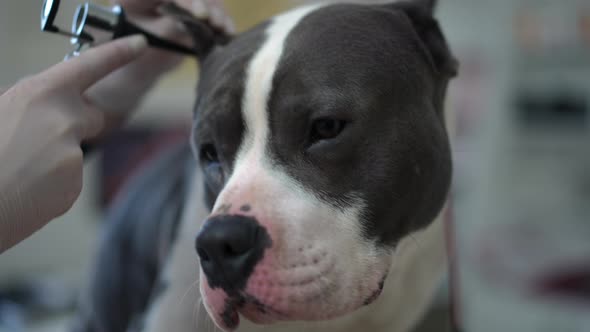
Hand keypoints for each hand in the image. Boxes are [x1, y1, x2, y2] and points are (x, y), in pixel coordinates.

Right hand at [0, 36, 147, 252]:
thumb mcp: (3, 110)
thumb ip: (36, 104)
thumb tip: (53, 108)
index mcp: (40, 93)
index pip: (90, 65)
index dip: (118, 53)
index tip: (140, 44)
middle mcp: (64, 119)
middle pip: (92, 115)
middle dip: (77, 124)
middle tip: (41, 140)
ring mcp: (72, 152)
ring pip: (75, 152)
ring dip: (56, 160)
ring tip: (19, 170)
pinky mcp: (74, 184)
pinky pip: (70, 180)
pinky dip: (53, 186)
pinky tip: (26, 190)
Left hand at [86, 0, 232, 122]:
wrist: (130, 72)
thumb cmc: (129, 61)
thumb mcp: (147, 47)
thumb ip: (168, 31)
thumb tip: (191, 20)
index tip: (199, 15)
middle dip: (207, 4)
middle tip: (214, 22)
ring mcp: (177, 2)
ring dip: (218, 12)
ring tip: (225, 30)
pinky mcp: (190, 12)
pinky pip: (210, 11)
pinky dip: (221, 20)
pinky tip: (228, 32)